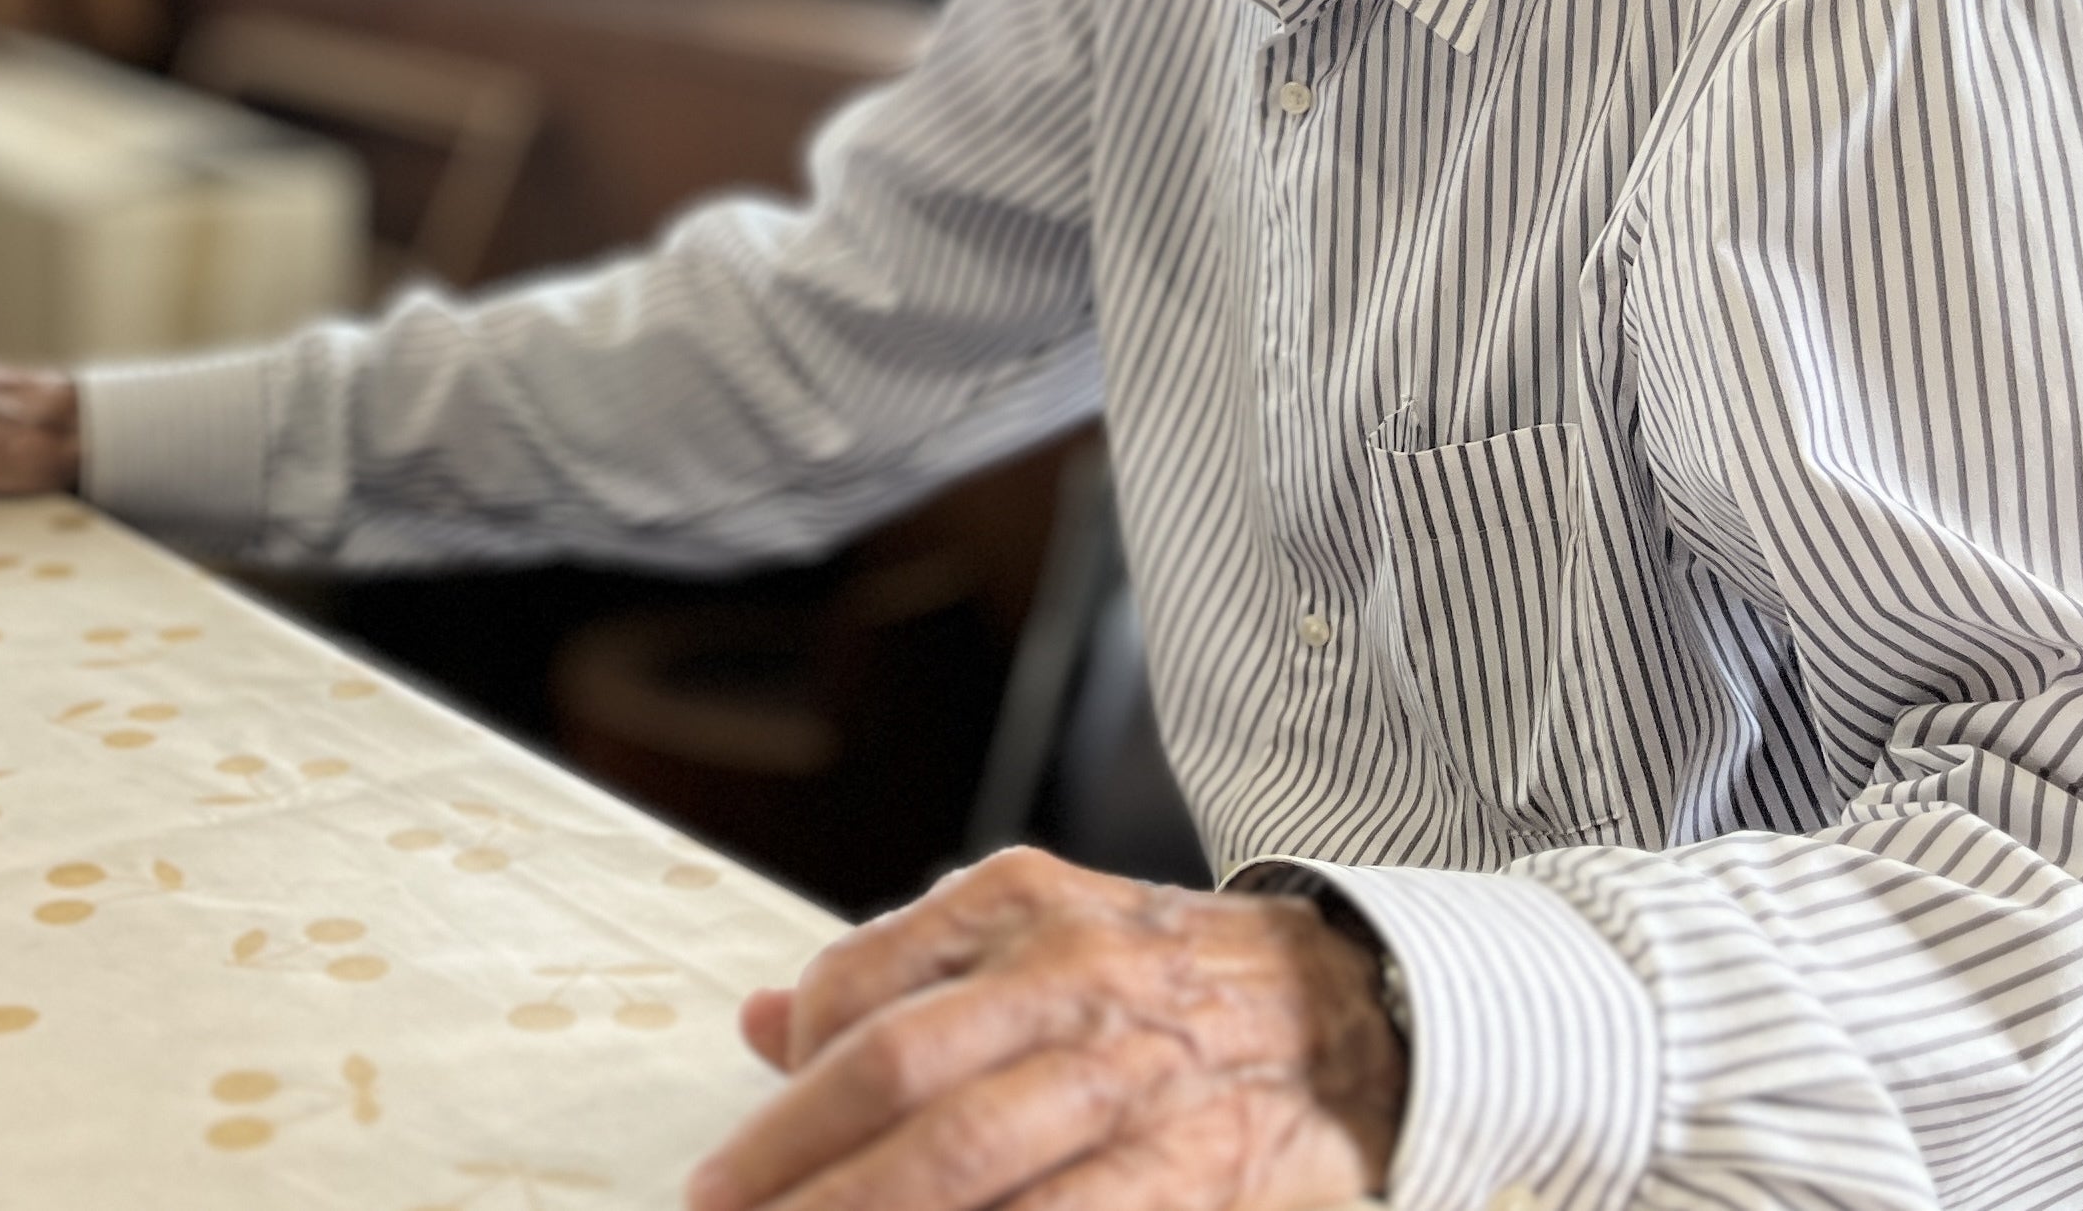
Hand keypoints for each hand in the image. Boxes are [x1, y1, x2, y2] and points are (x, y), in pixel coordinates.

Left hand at [688, 849, 1402, 1210]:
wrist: (1349, 1007)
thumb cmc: (1158, 980)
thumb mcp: (1030, 929)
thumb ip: (901, 974)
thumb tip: (763, 1024)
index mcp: (1016, 908)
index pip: (860, 991)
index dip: (790, 1090)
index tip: (732, 1174)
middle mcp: (1072, 978)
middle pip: (901, 1077)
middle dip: (797, 1169)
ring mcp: (1136, 1078)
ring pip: (974, 1157)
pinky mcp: (1198, 1169)